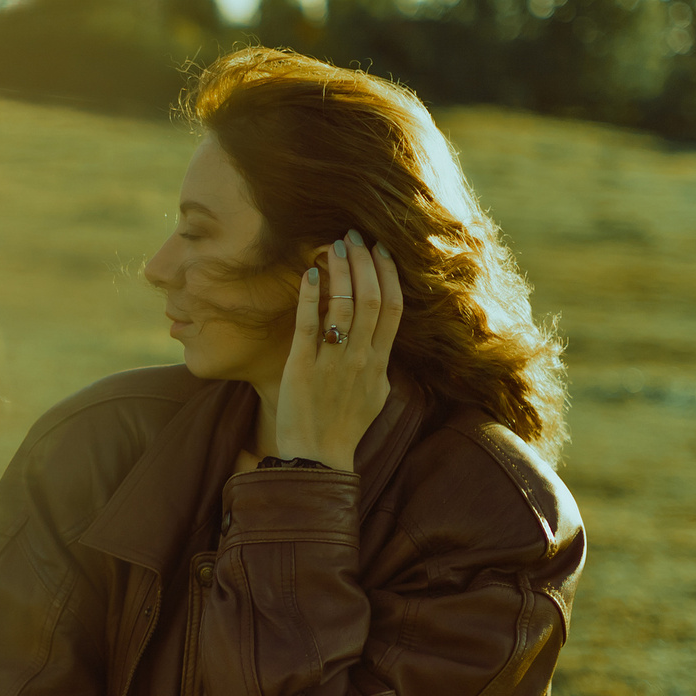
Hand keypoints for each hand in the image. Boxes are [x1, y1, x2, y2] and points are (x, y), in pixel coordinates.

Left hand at [272, 230, 402, 470]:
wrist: (317, 459)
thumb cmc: (345, 426)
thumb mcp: (375, 393)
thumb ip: (380, 362)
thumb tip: (382, 335)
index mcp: (380, 364)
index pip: (394, 309)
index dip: (390, 275)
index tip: (382, 250)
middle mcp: (360, 360)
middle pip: (372, 300)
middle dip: (366, 263)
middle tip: (356, 236)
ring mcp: (332, 363)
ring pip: (343, 307)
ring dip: (341, 272)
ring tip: (335, 246)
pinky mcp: (302, 368)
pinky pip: (308, 326)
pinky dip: (311, 297)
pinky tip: (310, 273)